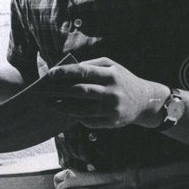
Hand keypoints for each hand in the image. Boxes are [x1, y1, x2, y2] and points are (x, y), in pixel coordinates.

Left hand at [45, 57, 168, 128]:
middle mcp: (111, 93)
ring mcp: (111, 109)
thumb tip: (66, 70)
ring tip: (50, 103)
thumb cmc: (122, 80)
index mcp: (111, 75)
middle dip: (58, 90)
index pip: (83, 72)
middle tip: (43, 90)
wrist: (145, 101)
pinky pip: (88, 120)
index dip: (64, 73)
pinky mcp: (111, 122)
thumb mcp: (112, 67)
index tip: (49, 74)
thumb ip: (91, 66)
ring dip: (63, 106)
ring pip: (81, 109)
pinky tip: (65, 112)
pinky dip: (75, 116)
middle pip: (79, 91)